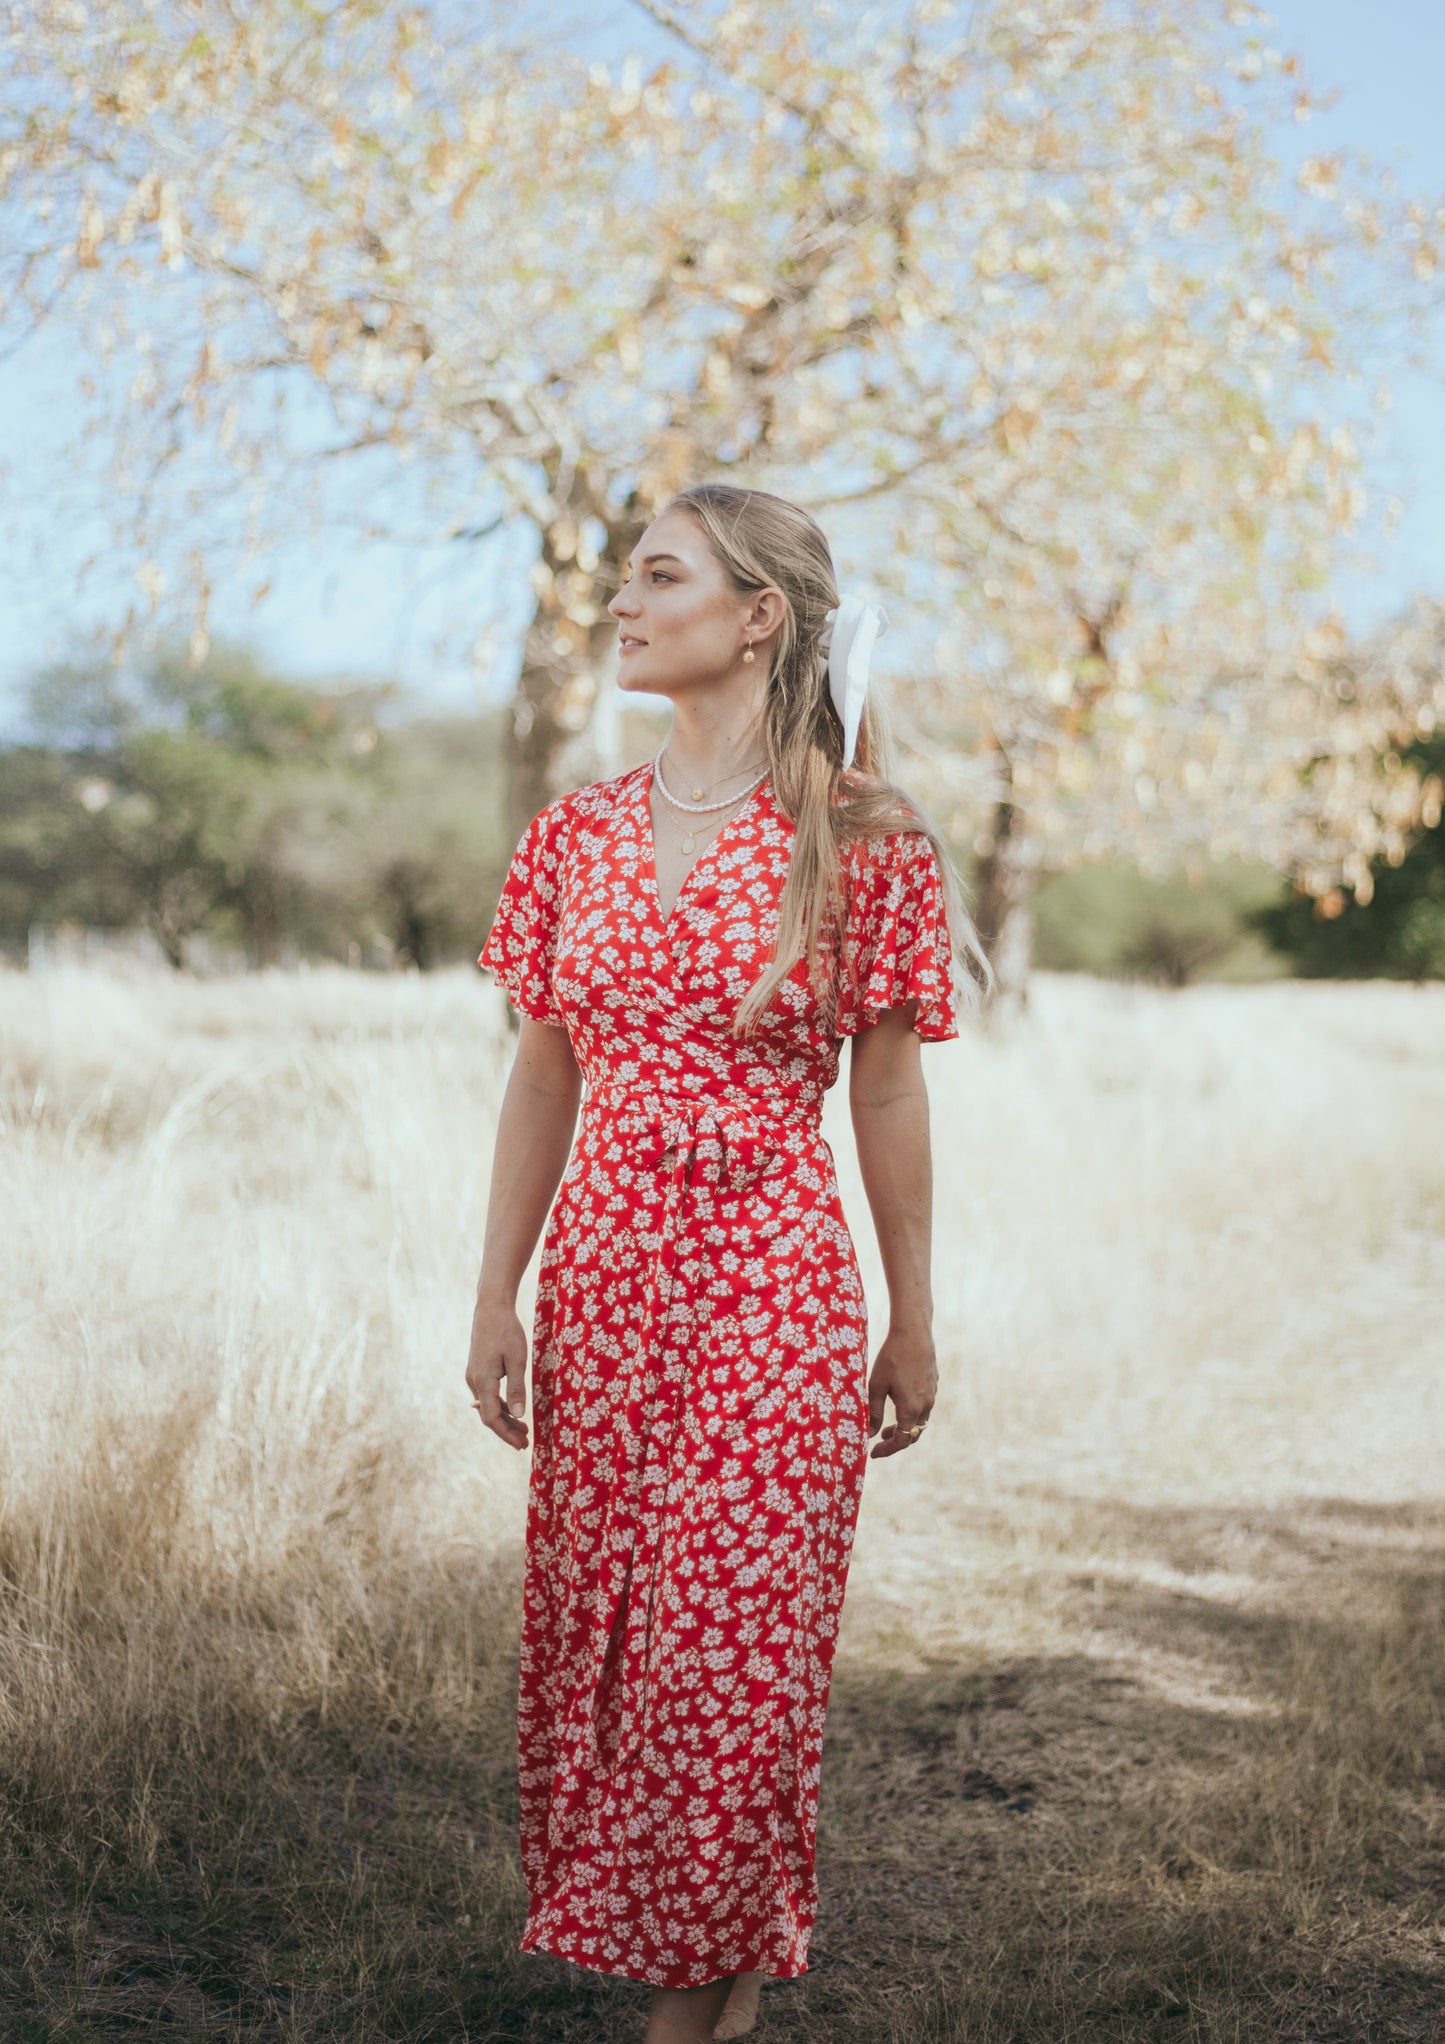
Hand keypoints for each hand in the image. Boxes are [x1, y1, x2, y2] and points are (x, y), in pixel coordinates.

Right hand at [467, 1293, 529, 1449]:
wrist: (491, 1308)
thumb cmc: (506, 1331)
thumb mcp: (517, 1359)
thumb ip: (517, 1388)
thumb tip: (519, 1415)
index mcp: (483, 1381)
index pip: (492, 1418)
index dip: (506, 1434)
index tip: (521, 1444)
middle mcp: (474, 1382)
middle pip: (489, 1415)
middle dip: (506, 1431)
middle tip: (525, 1444)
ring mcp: (474, 1377)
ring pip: (488, 1406)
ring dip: (505, 1420)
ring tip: (523, 1431)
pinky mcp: (478, 1371)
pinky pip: (488, 1396)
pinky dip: (501, 1406)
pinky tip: (514, 1411)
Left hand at [867, 1324, 935, 1458]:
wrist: (913, 1333)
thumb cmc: (891, 1358)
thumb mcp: (876, 1386)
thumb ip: (873, 1412)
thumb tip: (868, 1434)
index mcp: (911, 1409)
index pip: (902, 1441)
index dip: (887, 1450)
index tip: (873, 1453)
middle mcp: (925, 1405)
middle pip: (913, 1434)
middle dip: (896, 1440)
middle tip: (879, 1441)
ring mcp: (932, 1394)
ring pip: (920, 1420)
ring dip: (905, 1427)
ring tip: (887, 1426)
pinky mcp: (933, 1383)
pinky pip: (924, 1406)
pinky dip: (911, 1414)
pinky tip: (899, 1403)